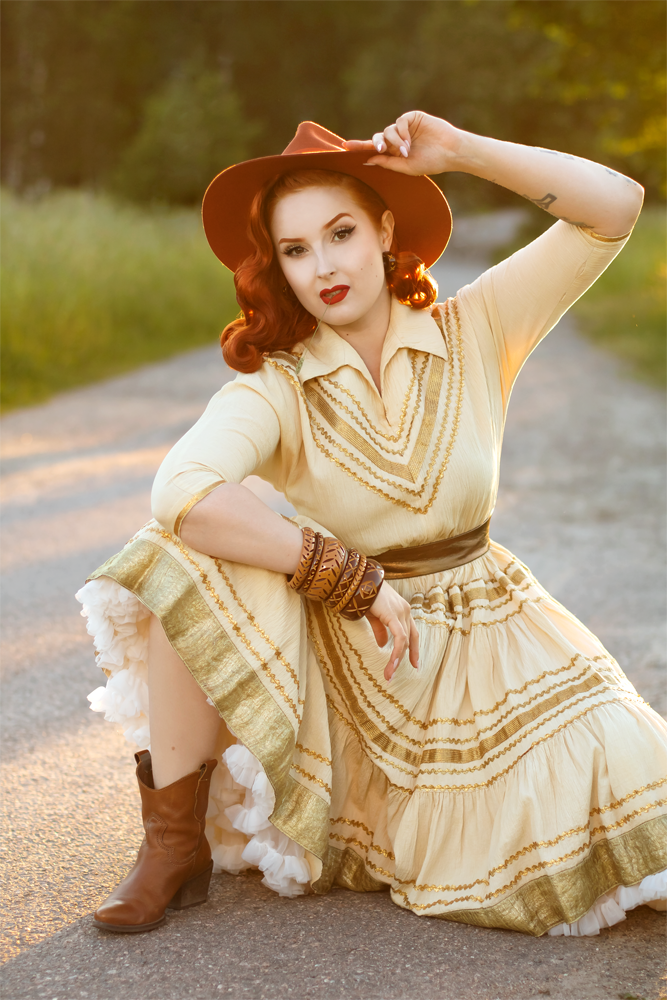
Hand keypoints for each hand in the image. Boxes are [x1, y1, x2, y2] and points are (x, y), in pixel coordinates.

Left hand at [343, 111, 464, 176]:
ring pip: (388, 131)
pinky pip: (399, 122)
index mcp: (395, 152)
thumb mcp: (406, 167)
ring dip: (395, 142)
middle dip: (375, 144)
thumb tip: (367, 160)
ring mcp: (405, 128)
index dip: (359, 147)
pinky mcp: (412, 118)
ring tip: (407, 151)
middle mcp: (397, 139)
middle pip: (377, 138)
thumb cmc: (431, 162)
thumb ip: (387, 162)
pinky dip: (401, 132)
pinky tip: (409, 141)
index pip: (373, 149)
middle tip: (380, 150)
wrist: (450, 152)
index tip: (344, 147)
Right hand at [366, 582, 418, 682]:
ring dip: (397, 659)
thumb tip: (383, 645)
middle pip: (410, 639)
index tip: (414, 664)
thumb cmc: (365, 595)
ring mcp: (402, 612)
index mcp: (402, 610)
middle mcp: (406, 611)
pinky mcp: (394, 615)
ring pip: (405, 641)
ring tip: (389, 673)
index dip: (414, 649)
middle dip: (404, 658)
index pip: (412, 633)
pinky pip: (399, 638)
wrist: (359, 581)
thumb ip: (380, 629)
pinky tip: (391, 663)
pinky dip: (397, 652)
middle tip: (393, 674)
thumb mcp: (374, 616)